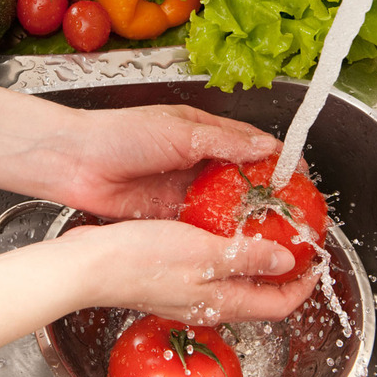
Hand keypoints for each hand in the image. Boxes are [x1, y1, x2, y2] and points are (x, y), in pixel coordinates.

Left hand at [51, 105, 280, 218]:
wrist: (76, 162)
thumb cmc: (122, 134)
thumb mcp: (178, 132)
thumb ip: (223, 142)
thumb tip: (265, 149)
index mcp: (202, 132)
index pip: (251, 144)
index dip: (277, 159)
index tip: (300, 176)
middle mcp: (197, 160)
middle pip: (242, 178)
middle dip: (267, 193)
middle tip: (291, 213)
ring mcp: (184, 188)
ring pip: (224, 204)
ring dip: (245, 216)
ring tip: (272, 233)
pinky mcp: (170, 213)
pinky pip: (201, 224)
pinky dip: (219, 233)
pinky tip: (236, 245)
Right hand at [56, 219, 319, 323]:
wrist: (90, 265)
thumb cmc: (140, 260)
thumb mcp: (204, 253)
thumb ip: (248, 258)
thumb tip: (287, 262)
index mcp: (222, 301)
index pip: (279, 303)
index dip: (303, 285)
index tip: (316, 260)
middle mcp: (209, 302)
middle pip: (261, 293)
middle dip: (284, 270)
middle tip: (295, 239)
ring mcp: (190, 291)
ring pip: (237, 280)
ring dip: (256, 258)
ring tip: (265, 227)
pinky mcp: (174, 277)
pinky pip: (213, 268)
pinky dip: (228, 250)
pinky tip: (221, 225)